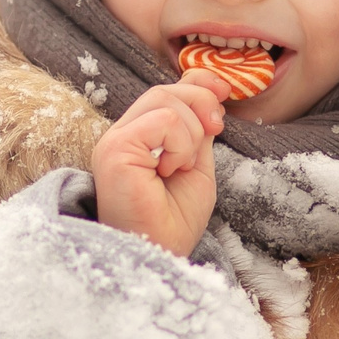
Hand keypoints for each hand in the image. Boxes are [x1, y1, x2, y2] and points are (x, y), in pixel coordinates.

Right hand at [91, 73, 228, 256]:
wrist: (160, 255)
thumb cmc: (173, 223)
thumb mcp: (197, 166)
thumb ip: (198, 130)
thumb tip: (211, 89)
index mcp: (138, 139)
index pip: (164, 92)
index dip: (197, 83)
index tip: (224, 90)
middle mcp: (122, 136)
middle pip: (165, 91)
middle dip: (202, 104)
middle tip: (216, 131)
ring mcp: (115, 142)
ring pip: (164, 100)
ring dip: (190, 133)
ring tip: (182, 167)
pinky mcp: (115, 149)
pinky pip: (162, 120)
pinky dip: (180, 143)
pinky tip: (170, 171)